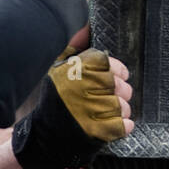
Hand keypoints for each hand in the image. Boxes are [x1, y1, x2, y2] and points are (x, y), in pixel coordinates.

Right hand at [10, 48, 132, 168]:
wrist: (45, 135)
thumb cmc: (56, 100)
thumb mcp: (59, 70)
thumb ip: (73, 51)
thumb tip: (84, 33)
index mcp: (73, 70)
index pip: (106, 62)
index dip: (117, 69)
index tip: (120, 75)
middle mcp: (80, 87)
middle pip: (118, 84)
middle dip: (122, 91)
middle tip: (117, 96)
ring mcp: (88, 109)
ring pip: (122, 105)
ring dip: (122, 110)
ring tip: (111, 112)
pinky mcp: (95, 130)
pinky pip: (122, 125)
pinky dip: (123, 125)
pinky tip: (116, 124)